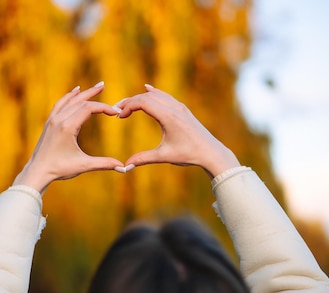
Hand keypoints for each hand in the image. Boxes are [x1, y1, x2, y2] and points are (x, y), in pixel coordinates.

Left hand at [12, 82, 123, 192]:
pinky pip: (60, 104)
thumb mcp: (83, 166)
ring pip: (69, 100)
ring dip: (83, 93)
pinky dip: (69, 96)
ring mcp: (52, 120)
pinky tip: (75, 92)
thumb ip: (104, 164)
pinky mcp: (49, 123)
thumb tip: (123, 167)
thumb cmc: (59, 169)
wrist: (37, 171)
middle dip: (93, 94)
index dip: (103, 108)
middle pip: (79, 101)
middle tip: (104, 86)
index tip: (115, 112)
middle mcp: (59, 120)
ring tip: (95, 87)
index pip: (88, 108)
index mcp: (67, 127)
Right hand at [117, 85, 239, 177]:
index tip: (119, 117)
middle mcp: (174, 108)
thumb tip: (125, 167)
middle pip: (146, 96)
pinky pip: (165, 95)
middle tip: (117, 110)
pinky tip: (147, 89)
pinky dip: (153, 93)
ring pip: (155, 94)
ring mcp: (179, 107)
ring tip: (127, 105)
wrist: (211, 152)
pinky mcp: (183, 109)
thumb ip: (144, 159)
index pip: (143, 102)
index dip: (128, 107)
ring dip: (140, 98)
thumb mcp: (164, 156)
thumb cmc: (189, 154)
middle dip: (130, 102)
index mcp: (168, 117)